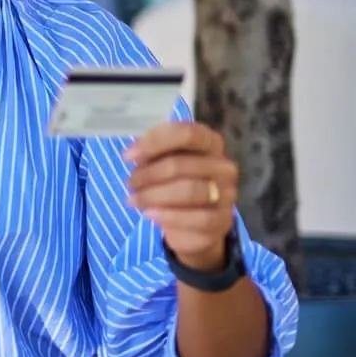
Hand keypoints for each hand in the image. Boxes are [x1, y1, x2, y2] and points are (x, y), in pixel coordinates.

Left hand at [124, 122, 237, 271]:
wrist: (192, 222)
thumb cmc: (174, 181)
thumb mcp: (161, 161)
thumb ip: (151, 152)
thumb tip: (133, 152)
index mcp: (209, 142)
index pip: (187, 134)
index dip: (154, 142)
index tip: (128, 156)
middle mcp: (223, 165)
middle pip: (181, 165)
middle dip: (148, 175)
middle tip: (130, 184)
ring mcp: (227, 193)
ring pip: (189, 191)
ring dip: (154, 196)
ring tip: (134, 200)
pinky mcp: (224, 219)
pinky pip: (197, 218)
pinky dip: (168, 216)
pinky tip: (149, 214)